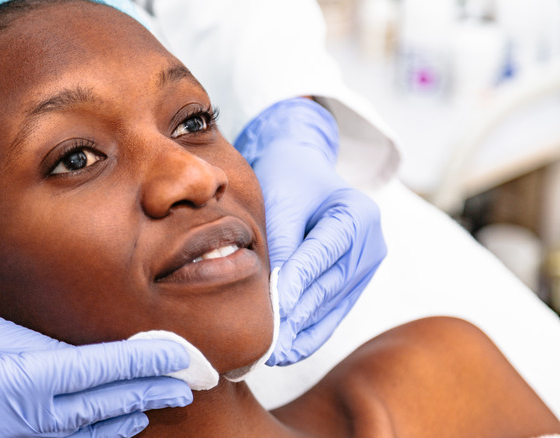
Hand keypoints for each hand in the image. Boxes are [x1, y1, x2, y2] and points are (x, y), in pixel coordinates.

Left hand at [235, 98, 385, 365]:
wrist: (303, 169)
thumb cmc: (288, 179)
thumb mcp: (280, 201)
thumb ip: (280, 244)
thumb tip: (274, 294)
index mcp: (358, 212)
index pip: (322, 255)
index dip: (297, 285)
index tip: (274, 311)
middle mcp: (371, 242)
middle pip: (330, 285)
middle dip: (297, 317)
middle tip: (268, 345)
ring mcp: (368, 265)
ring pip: (332, 305)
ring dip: (302, 332)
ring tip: (274, 355)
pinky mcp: (356, 282)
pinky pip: (334, 312)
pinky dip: (312, 332)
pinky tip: (289, 351)